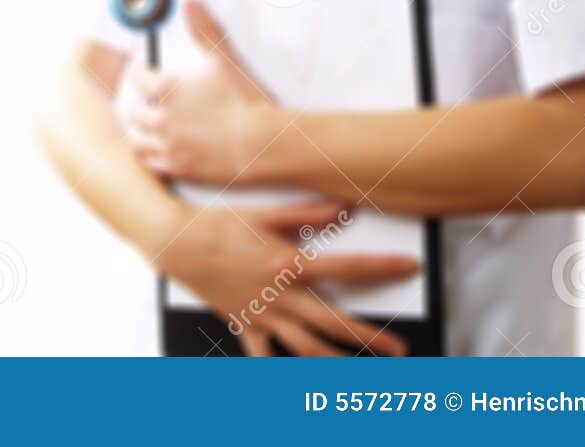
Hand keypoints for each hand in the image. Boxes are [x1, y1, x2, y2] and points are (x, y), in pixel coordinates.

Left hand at [120, 0, 278, 185]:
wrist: (262, 144)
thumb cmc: (244, 102)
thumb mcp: (223, 59)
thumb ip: (204, 29)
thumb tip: (191, 1)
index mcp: (166, 90)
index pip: (137, 77)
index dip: (139, 72)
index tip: (141, 71)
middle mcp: (160, 120)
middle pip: (131, 110)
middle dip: (133, 102)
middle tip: (138, 99)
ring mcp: (168, 147)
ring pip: (136, 139)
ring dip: (136, 131)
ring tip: (141, 126)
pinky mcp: (178, 169)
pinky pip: (151, 163)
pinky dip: (149, 155)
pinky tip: (154, 150)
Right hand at [155, 199, 418, 356]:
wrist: (175, 243)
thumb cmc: (217, 224)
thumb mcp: (264, 213)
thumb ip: (307, 214)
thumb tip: (345, 207)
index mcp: (288, 263)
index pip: (347, 268)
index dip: (382, 267)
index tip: (409, 267)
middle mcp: (279, 294)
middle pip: (333, 321)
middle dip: (369, 337)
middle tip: (398, 349)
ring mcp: (261, 313)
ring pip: (304, 345)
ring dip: (334, 361)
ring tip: (357, 372)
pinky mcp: (244, 322)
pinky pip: (262, 352)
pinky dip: (276, 367)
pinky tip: (292, 378)